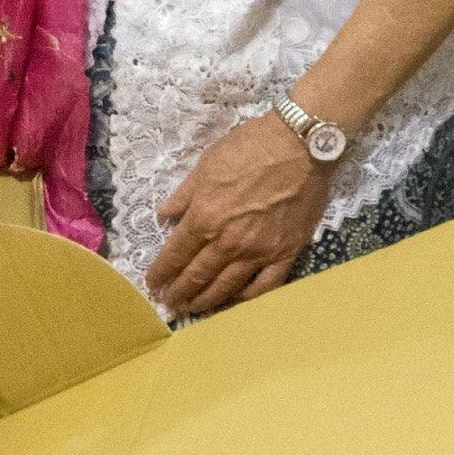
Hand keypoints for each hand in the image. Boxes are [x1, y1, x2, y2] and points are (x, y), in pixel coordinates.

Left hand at [147, 113, 333, 316]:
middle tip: (170, 303)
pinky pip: (265, 285)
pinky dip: (248, 297)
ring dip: (207, 301)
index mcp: (204, 218)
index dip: (161, 273)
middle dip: (180, 293)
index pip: (175, 255)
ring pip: (227, 287)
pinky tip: (237, 300)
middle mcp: (228, 242)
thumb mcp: (205, 164)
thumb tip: (163, 214)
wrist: (300, 145)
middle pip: (197, 277)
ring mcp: (259, 251)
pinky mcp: (286, 253)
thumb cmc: (250, 148)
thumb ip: (183, 194)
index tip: (153, 283)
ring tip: (194, 308)